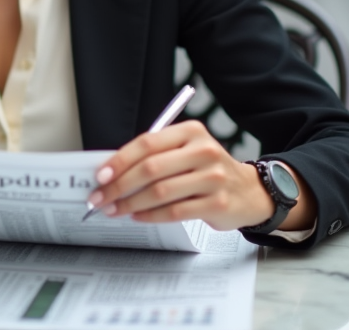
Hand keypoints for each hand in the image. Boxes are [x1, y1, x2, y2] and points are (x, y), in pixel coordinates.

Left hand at [85, 121, 277, 230]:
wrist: (248, 191)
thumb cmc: (207, 170)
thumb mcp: (186, 151)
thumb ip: (155, 156)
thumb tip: (113, 171)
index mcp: (191, 132)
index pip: (147, 142)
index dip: (120, 160)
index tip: (100, 175)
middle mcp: (203, 151)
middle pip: (151, 168)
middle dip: (119, 185)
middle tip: (100, 197)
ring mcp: (213, 178)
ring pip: (160, 192)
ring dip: (131, 203)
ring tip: (114, 209)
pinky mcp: (217, 203)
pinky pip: (175, 212)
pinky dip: (151, 215)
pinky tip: (138, 216)